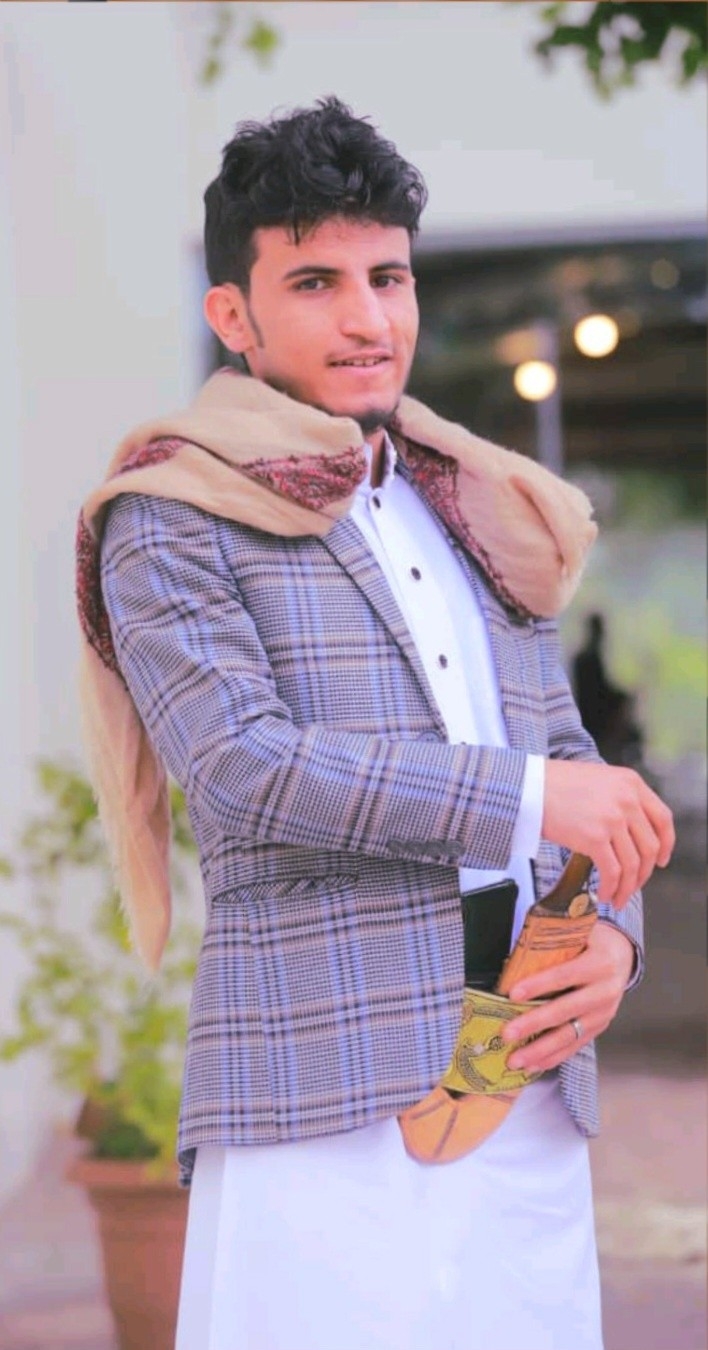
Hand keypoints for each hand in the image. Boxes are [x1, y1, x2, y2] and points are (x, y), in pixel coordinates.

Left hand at [502, 922, 634, 1073]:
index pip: (565, 975)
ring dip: (540, 1050)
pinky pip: (575, 1045)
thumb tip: (513, 958)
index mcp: (599, 963)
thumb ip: (554, 944)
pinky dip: (553, 1057)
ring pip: (570, 1035)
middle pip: (565, 1010)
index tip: (512, 994)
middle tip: (507, 1033)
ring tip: (514, 1060)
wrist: (623, 956)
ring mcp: (604, 1013)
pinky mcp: (600, 1028)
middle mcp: (605, 991)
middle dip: (534, 1023)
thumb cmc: (590, 941)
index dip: (539, 984)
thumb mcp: (579, 933)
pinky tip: (532, 1065)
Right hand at [542, 759, 673, 907]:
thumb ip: (620, 798)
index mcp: (631, 783)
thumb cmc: (556, 784)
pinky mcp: (595, 838)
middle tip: (634, 885)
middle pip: (650, 846)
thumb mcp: (599, 779)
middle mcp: (627, 799)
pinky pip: (612, 872)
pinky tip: (604, 895)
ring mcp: (613, 819)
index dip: (667, 844)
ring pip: (633, 864)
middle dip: (644, 873)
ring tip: (617, 897)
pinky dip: (611, 888)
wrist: (528, 786)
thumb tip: (631, 833)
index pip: (663, 818)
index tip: (662, 860)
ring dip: (628, 887)